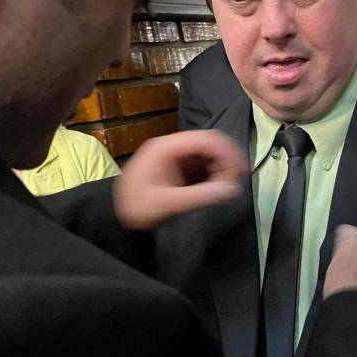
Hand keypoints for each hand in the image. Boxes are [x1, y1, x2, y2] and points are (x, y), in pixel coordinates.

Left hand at [114, 130, 248, 229]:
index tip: (241, 169)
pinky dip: (214, 173)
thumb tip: (232, 189)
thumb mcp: (166, 204)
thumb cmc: (136, 208)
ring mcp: (175, 156)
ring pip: (208, 153)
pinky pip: (203, 164)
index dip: (227, 151)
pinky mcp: (179, 167)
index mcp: (165, 148)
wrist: (115, 216)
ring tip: (229, 185)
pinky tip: (219, 187)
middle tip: (238, 179)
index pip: (204, 139)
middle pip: (209, 143)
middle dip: (227, 159)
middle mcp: (172, 147)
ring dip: (222, 166)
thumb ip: (199, 196)